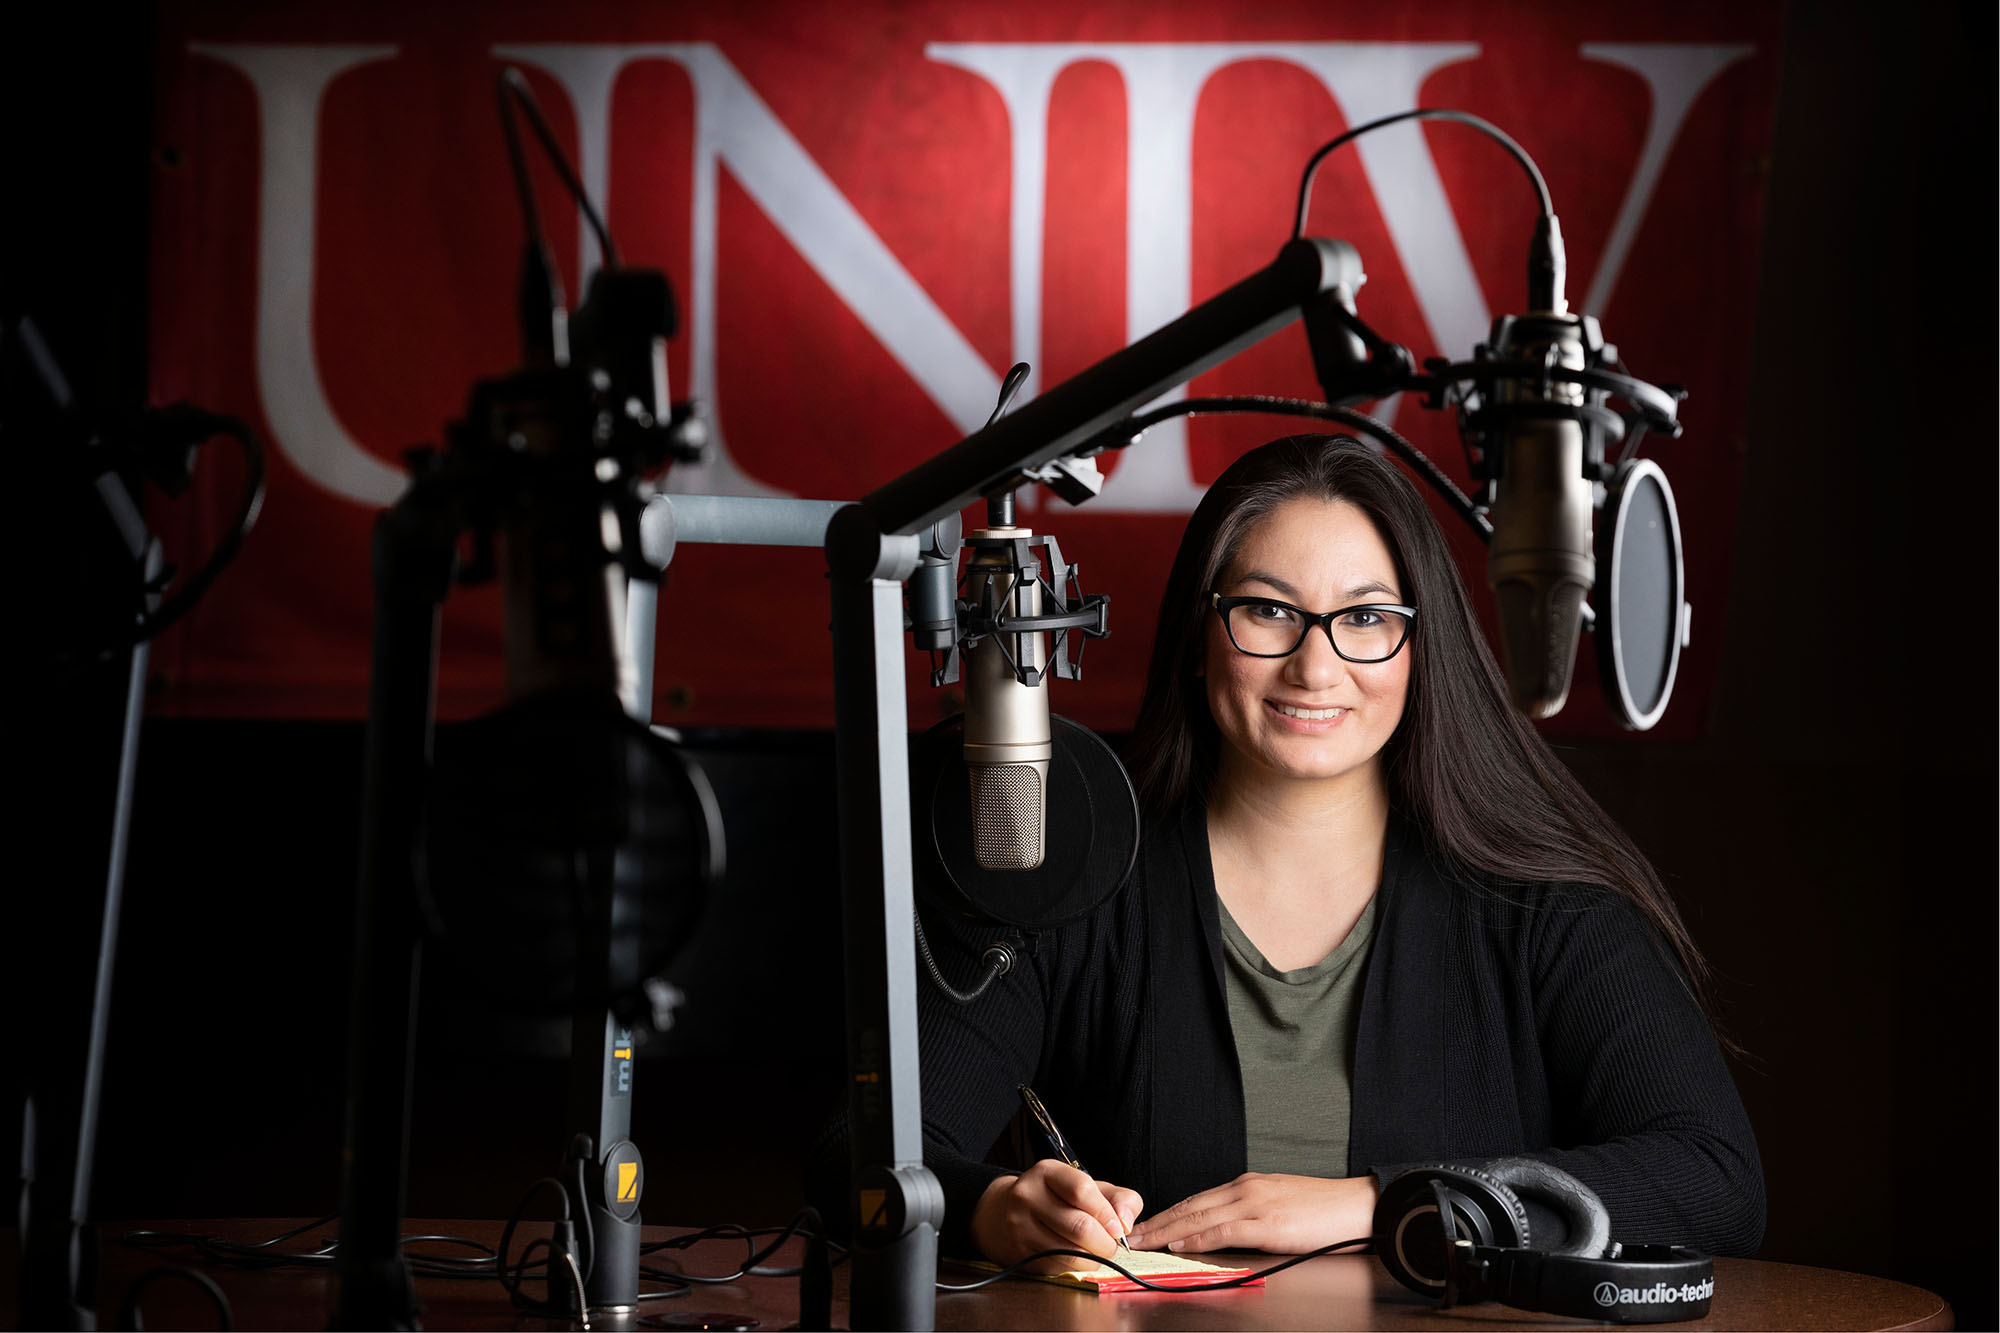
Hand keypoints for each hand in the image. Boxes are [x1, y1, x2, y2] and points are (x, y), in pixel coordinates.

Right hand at [969, 1160, 1144, 1273]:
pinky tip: (1076, 1258)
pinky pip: (1058, 1267)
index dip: (1106, 1212)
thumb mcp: (1085, 1186)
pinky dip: (1076, 1267)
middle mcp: (1028, 1196)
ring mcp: (1019, 1226)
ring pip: (1071, 1252)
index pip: (1081, 1190)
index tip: (1118, 1227)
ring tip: (1097, 1252)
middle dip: (1106, 1243)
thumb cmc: (1053, 1198)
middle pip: (1079, 1226)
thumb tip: (1126, 1222)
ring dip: (1094, 1259)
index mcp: (1047, 1172)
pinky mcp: (1019, 1253)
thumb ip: (1117, 1197)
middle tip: (1112, 1246)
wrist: (1000, 1212)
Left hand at [1128, 1173, 1378, 1255]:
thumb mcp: (1279, 1203)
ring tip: (1143, 1241)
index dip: (1167, 1213)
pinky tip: (1179, 1245)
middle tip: (1130, 1234)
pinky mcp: (1268, 1224)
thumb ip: (1250, 1212)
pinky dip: (1197, 1238)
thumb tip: (1223, 1229)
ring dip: (1166, 1231)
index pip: (1196, 1199)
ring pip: (1199, 1216)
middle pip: (1190, 1206)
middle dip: (1157, 1222)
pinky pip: (1223, 1230)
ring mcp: (1255, 1205)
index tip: (1145, 1225)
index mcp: (1247, 1185)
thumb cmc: (1323, 1210)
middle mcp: (1245, 1189)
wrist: (1358, 1206)